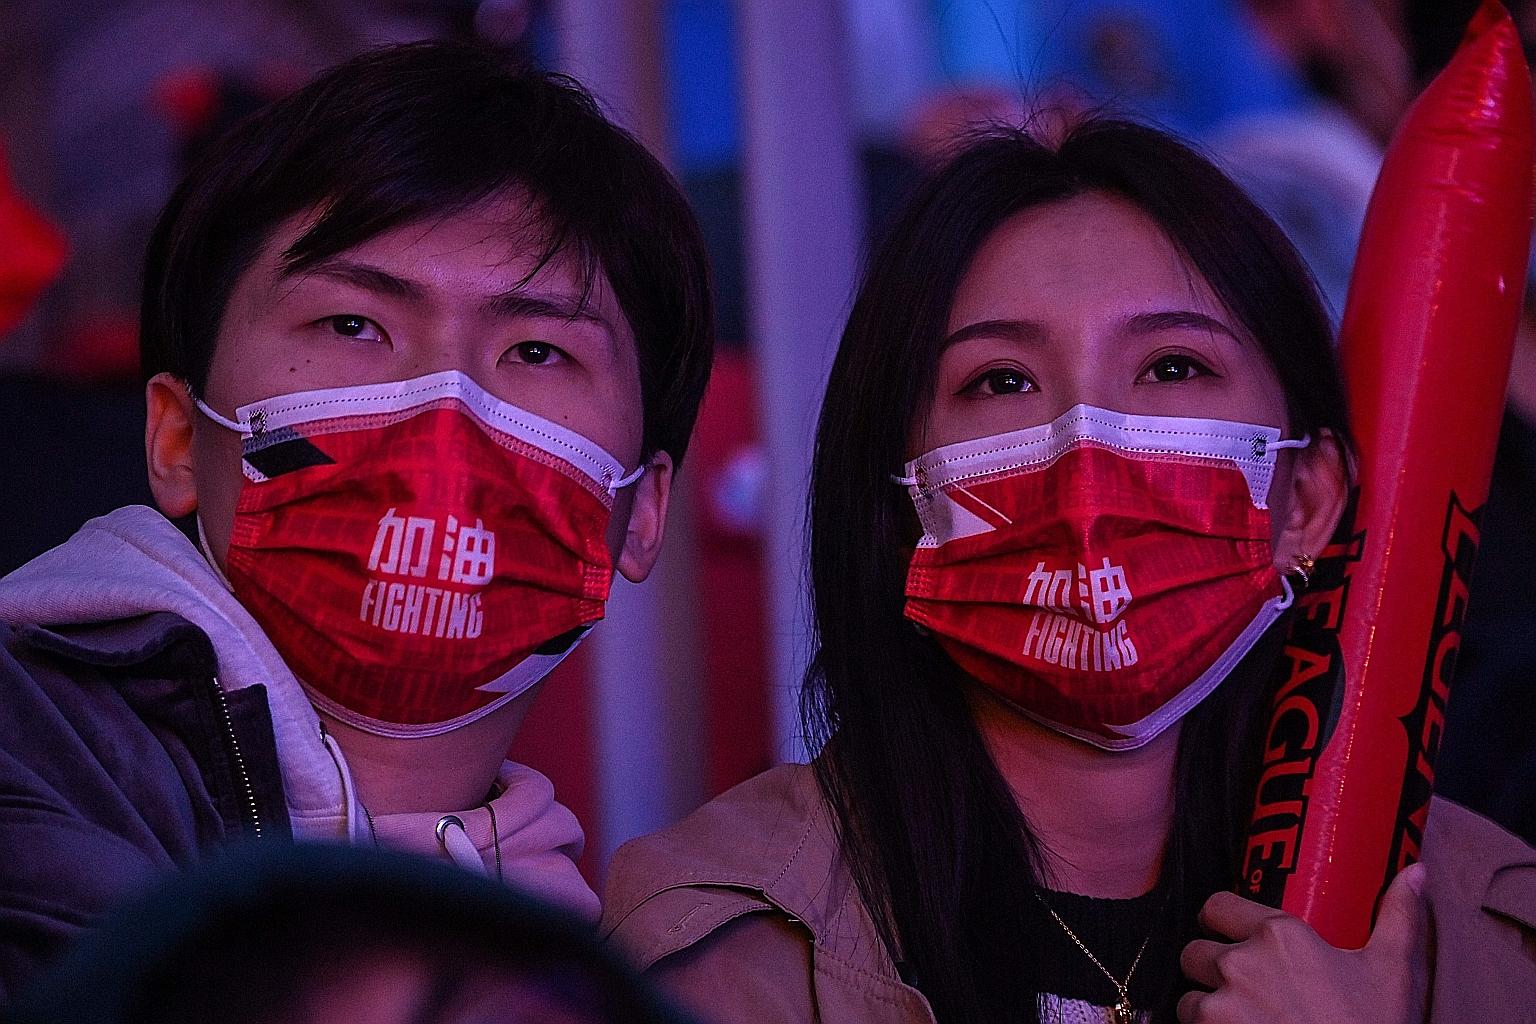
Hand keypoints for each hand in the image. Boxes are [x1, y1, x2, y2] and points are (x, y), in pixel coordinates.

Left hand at [1177, 863, 1429, 1023]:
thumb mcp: (1392, 972)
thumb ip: (1398, 916)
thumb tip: (1417, 871)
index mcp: (1279, 935)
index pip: (1216, 907)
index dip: (1220, 921)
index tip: (1233, 936)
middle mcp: (1241, 963)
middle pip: (1196, 952)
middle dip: (1211, 968)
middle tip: (1240, 986)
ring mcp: (1221, 1004)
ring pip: (1189, 996)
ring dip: (1206, 1006)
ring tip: (1240, 1018)